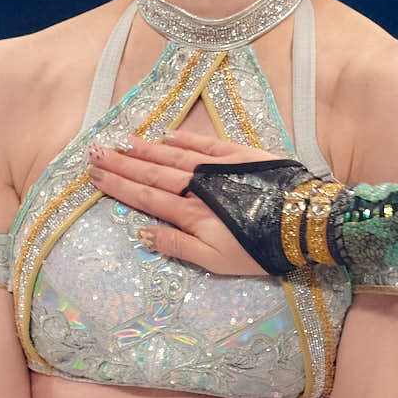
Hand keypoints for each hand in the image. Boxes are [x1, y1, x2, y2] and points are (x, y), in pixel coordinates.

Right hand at [88, 130, 269, 274]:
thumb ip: (177, 245)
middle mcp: (197, 185)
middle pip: (151, 172)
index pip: (145, 196)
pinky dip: (183, 140)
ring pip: (173, 155)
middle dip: (121, 163)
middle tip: (95, 151)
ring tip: (121, 142)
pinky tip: (166, 136)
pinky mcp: (239, 156)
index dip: (118, 185)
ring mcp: (217, 168)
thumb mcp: (214, 261)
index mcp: (189, 213)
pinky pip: (204, 144)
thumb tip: (143, 232)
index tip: (94, 175)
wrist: (303, 224)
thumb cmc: (259, 249)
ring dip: (145, 149)